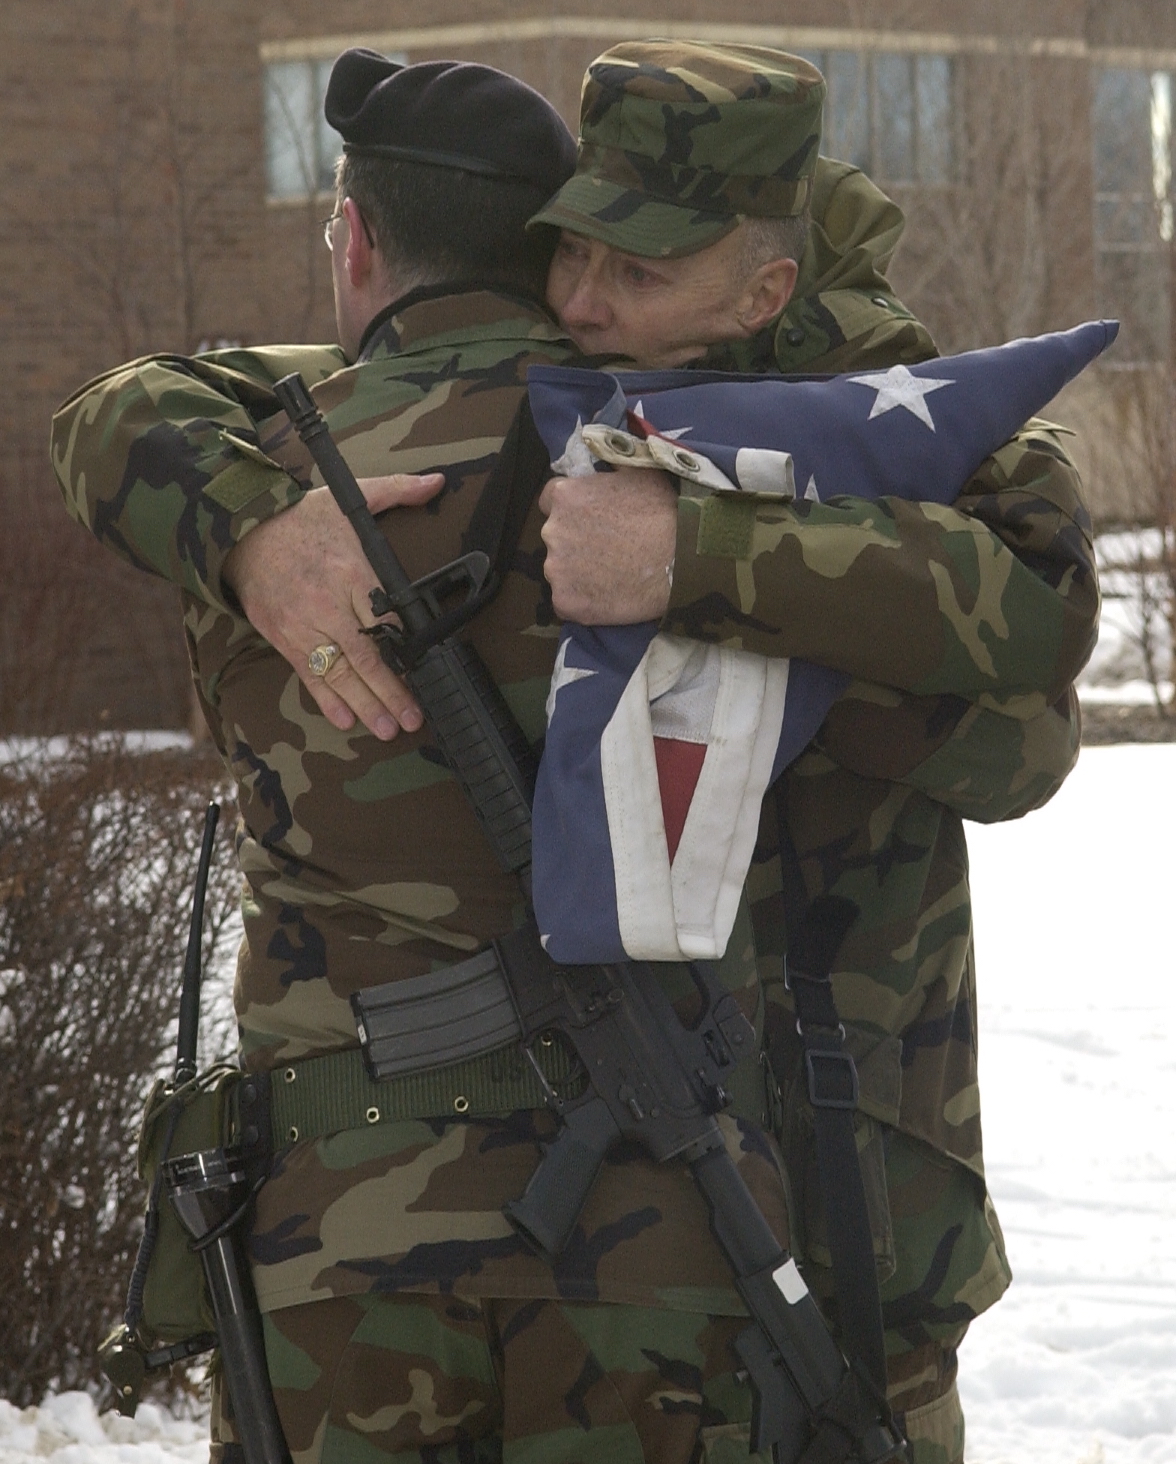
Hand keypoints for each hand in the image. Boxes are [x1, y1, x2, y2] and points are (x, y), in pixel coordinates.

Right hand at [222, 473, 444, 738]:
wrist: (241, 529)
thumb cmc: (301, 518)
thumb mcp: (349, 498)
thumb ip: (398, 491)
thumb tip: (437, 481)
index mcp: (351, 571)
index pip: (386, 618)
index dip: (407, 650)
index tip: (427, 674)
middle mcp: (327, 603)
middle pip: (366, 655)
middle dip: (391, 691)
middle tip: (412, 719)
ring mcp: (302, 624)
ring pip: (338, 671)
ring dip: (364, 704)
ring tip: (386, 729)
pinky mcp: (282, 637)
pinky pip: (308, 674)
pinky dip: (326, 699)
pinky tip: (345, 719)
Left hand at [538, 468, 677, 622]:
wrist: (681, 561)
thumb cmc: (665, 513)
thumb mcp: (641, 471)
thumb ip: (613, 460)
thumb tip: (605, 444)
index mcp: (565, 496)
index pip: (550, 501)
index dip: (573, 511)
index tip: (591, 519)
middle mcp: (553, 531)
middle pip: (556, 537)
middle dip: (576, 542)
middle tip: (608, 550)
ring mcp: (557, 569)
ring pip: (561, 571)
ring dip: (578, 573)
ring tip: (611, 576)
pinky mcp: (566, 601)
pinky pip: (567, 601)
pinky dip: (583, 601)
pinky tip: (608, 597)